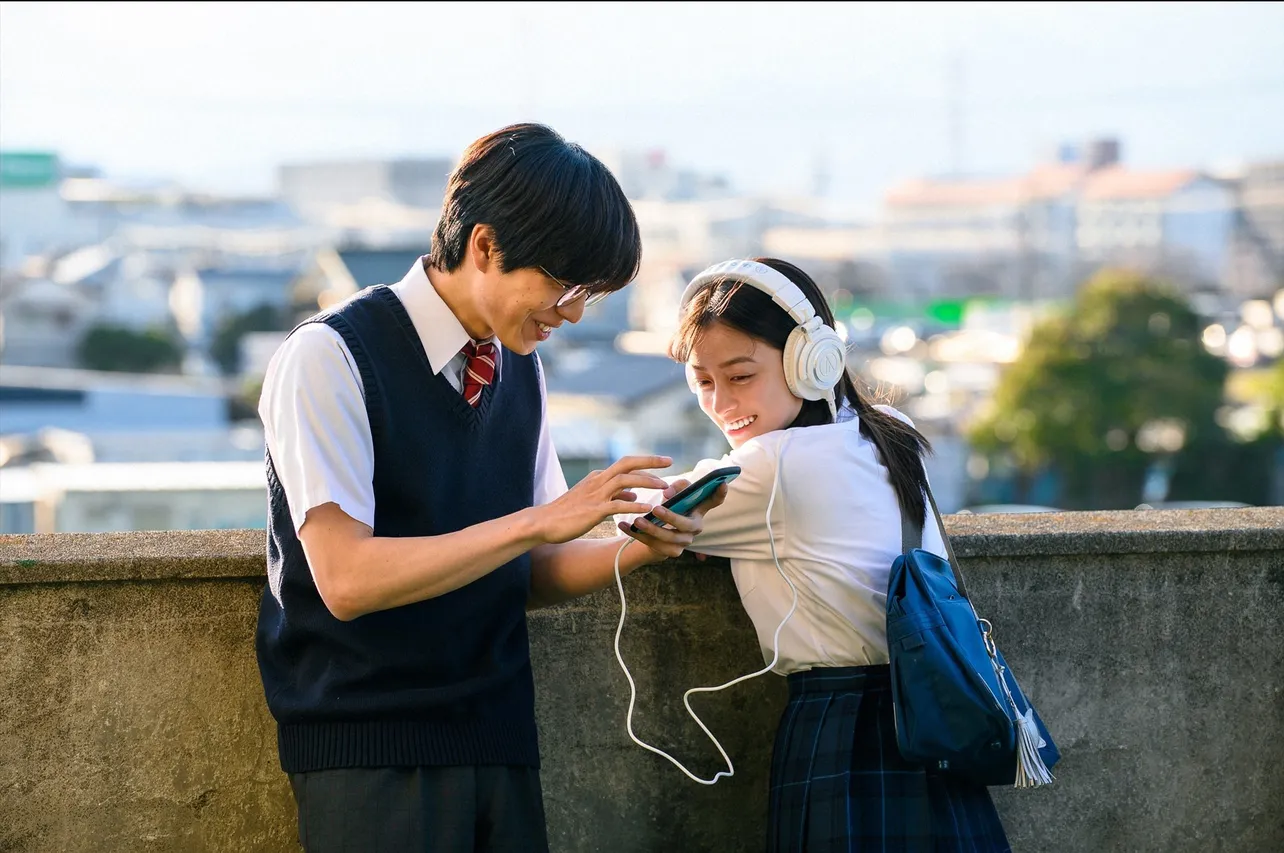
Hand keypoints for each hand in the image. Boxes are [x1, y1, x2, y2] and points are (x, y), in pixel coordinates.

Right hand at [535, 455, 671, 544]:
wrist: (544, 522)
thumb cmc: (568, 513)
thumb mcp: (593, 500)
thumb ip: (615, 496)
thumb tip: (634, 495)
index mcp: (598, 478)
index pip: (626, 464)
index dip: (646, 463)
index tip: (663, 463)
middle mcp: (598, 481)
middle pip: (627, 464)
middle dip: (650, 461)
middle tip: (669, 461)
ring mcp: (595, 495)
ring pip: (625, 481)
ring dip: (646, 482)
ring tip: (664, 487)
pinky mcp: (593, 511)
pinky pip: (617, 505)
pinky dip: (633, 506)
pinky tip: (647, 509)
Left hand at [617, 478, 728, 563]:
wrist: (657, 533)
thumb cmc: (669, 507)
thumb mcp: (674, 494)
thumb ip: (675, 488)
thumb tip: (667, 493)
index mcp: (699, 511)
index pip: (713, 501)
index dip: (719, 494)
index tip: (722, 483)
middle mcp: (694, 528)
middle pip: (685, 525)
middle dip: (671, 517)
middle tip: (655, 509)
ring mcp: (682, 543)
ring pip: (667, 538)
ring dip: (652, 529)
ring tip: (637, 520)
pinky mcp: (668, 552)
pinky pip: (652, 545)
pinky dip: (636, 535)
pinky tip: (622, 526)